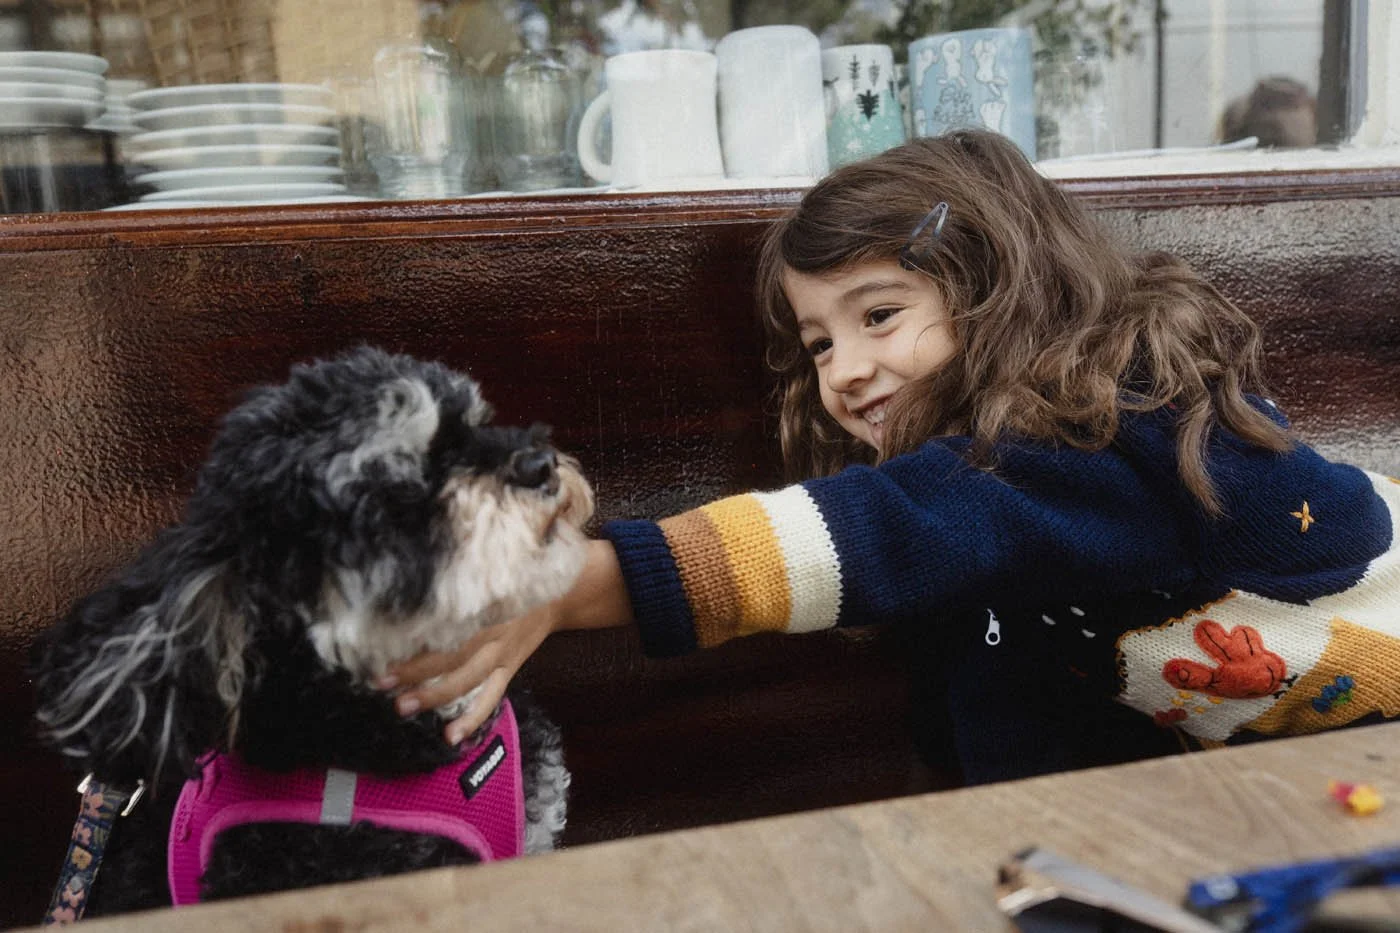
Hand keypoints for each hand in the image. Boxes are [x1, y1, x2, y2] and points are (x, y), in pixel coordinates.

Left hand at [381, 540, 632, 743]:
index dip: (418, 639)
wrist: (570, 586)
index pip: (450, 626)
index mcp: (490, 602)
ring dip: (436, 697)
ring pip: (469, 681)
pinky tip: (452, 736)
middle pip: (453, 657)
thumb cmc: (524, 565)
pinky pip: (492, 696)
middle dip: (416, 672)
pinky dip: (474, 717)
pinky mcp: (509, 666)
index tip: (383, 645)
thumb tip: (421, 537)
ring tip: (403, 708)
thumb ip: (468, 557)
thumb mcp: (500, 554)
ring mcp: (503, 653)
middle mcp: (496, 631)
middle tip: (380, 682)